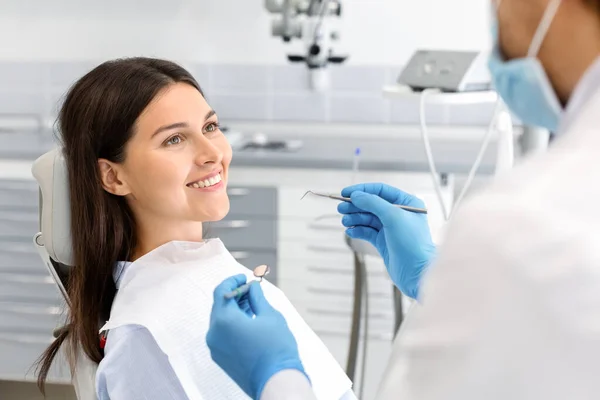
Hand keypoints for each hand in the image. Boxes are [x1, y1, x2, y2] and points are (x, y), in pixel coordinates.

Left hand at [207, 274, 306, 398]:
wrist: (276, 381)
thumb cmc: (276, 349)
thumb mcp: (269, 315)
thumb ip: (257, 297)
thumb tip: (252, 287)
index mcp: (224, 320)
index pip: (221, 291)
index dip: (233, 281)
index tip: (244, 278)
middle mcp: (214, 333)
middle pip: (220, 305)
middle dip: (234, 295)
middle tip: (251, 290)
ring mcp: (215, 347)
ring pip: (220, 320)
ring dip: (234, 309)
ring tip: (252, 304)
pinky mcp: (220, 357)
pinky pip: (222, 334)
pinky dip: (232, 324)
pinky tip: (248, 321)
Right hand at [338, 183, 435, 298]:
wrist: (416, 273)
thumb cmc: (412, 243)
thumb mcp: (393, 217)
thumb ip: (373, 203)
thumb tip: (356, 195)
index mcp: (407, 203)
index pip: (381, 190)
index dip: (362, 190)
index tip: (345, 192)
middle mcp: (399, 214)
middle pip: (372, 204)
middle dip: (356, 205)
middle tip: (341, 208)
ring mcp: (390, 229)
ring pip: (368, 218)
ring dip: (355, 218)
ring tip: (345, 221)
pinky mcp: (383, 242)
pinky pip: (367, 232)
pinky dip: (358, 230)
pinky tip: (350, 231)